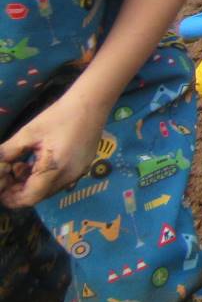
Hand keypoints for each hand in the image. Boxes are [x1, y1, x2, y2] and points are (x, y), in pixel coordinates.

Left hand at [0, 89, 107, 208]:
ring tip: (22, 165)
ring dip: (32, 184)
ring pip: (49, 189)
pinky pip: (60, 180)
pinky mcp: (83, 167)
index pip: (30, 197)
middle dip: (19, 190)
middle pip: (39, 195)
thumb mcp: (28, 133)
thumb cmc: (60, 115)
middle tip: (8, 173)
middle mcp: (70, 176)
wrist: (92, 103)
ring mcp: (78, 173)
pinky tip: (39, 161)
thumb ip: (7, 152)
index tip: (1, 190)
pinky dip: (45, 178)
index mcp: (55, 168)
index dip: (11, 198)